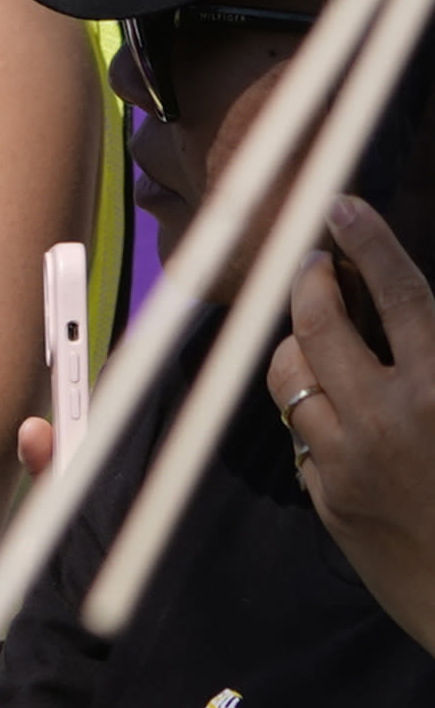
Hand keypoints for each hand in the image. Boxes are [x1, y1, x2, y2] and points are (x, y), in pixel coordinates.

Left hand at [277, 203, 434, 646]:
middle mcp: (389, 420)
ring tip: (315, 326)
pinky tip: (328, 397)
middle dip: (311, 280)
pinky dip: (308, 403)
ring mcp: (348, 462)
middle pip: (320, 322)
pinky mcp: (328, 500)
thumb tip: (418, 316)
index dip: (368, 243)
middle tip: (316, 262)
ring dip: (297, 340)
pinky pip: (298, 431)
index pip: (401, 295)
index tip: (341, 207)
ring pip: (289, 373)